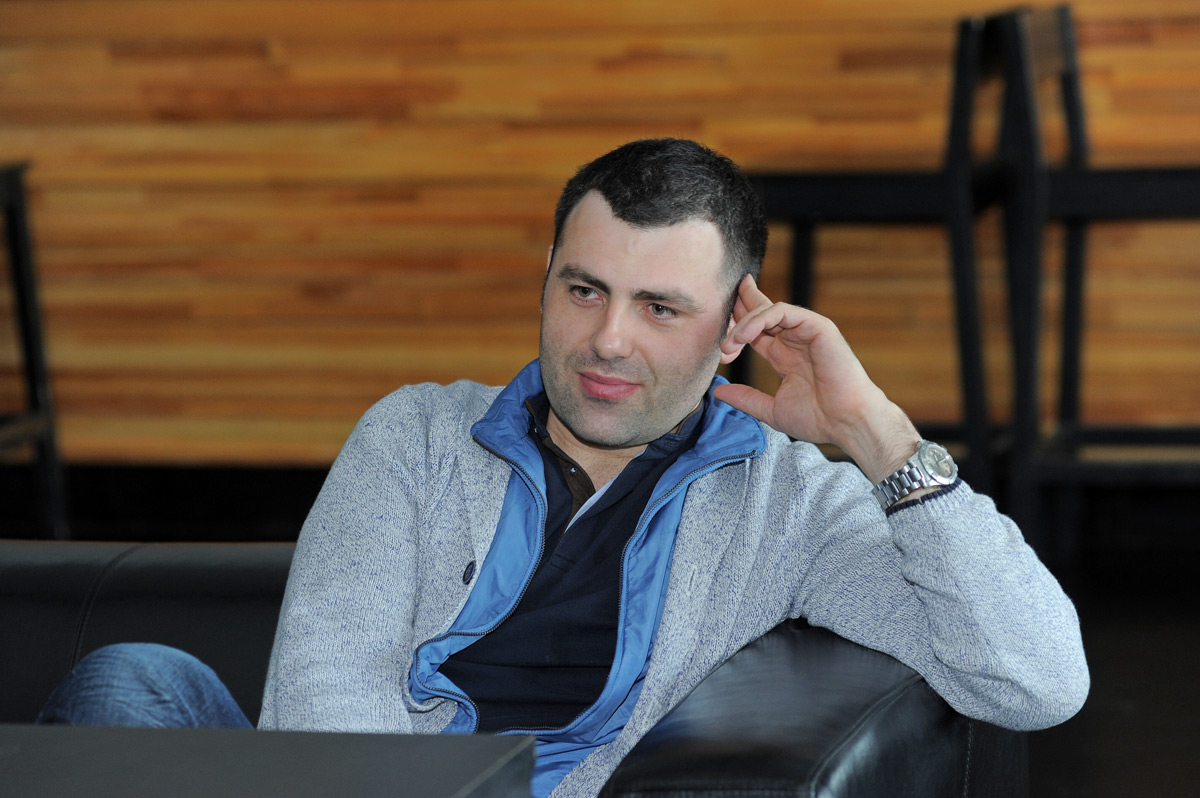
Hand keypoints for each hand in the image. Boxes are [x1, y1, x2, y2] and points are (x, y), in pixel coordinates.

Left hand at [713, 276, 919, 483]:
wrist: (847, 422)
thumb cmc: (819, 419)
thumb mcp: (771, 410)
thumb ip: (746, 399)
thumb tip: (718, 393)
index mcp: (784, 355)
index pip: (755, 331)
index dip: (734, 328)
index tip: (716, 338)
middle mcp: (794, 339)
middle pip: (760, 311)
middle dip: (737, 307)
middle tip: (714, 312)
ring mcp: (806, 331)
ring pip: (767, 310)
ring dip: (743, 322)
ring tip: (729, 342)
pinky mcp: (817, 326)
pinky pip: (783, 312)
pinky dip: (760, 319)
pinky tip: (745, 336)